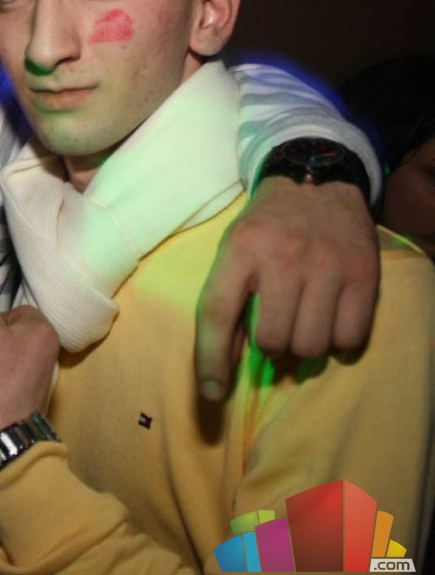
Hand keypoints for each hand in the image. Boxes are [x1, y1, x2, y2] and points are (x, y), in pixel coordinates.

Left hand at [195, 178, 378, 400]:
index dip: (211, 359)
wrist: (315, 181)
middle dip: (269, 347)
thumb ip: (226, 304)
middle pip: (272, 340)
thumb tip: (222, 366)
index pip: (216, 314)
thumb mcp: (233, 252)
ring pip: (311, 345)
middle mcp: (284, 257)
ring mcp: (327, 265)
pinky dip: (338, 343)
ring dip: (303, 348)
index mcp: (240, 250)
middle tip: (273, 331)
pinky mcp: (363, 273)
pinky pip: (350, 337)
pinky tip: (330, 323)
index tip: (212, 393)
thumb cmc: (265, 228)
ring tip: (300, 325)